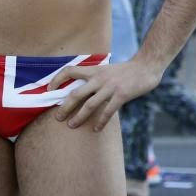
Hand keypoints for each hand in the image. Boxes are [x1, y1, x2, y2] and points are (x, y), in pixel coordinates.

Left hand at [48, 58, 162, 131]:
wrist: (146, 66)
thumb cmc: (126, 70)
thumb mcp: (106, 69)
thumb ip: (94, 78)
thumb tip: (81, 89)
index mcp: (93, 70)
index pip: (69, 71)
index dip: (57, 79)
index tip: (49, 89)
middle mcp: (99, 79)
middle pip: (76, 94)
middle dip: (65, 107)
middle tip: (57, 117)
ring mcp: (110, 87)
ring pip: (89, 105)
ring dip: (79, 116)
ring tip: (71, 125)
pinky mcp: (121, 95)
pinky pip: (108, 111)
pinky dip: (100, 121)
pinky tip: (95, 129)